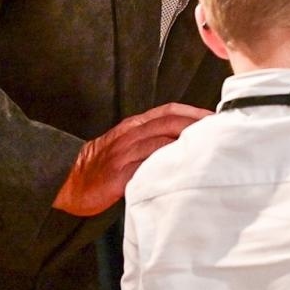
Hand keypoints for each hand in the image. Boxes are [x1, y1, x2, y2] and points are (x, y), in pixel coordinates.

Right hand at [52, 102, 211, 215]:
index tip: (217, 118)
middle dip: (197, 126)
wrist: (68, 178)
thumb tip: (187, 139)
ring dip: (186, 145)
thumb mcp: (127, 143)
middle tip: (221, 133)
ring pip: (160, 143)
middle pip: (169, 123)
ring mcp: (124, 154)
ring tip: (210, 150)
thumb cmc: (104, 164)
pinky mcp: (119, 175)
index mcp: (134, 126)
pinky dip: (165, 167)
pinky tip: (183, 171)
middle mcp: (130, 135)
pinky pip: (145, 168)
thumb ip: (152, 138)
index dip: (194, 112)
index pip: (169, 111)